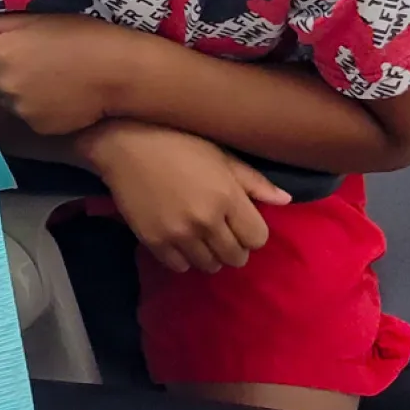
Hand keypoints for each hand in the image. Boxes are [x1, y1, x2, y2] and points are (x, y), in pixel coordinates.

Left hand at [0, 13, 144, 136]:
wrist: (121, 73)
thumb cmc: (84, 37)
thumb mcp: (42, 19)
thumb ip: (0, 24)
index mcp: (3, 50)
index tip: (5, 47)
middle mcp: (5, 82)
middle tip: (28, 63)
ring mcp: (20, 107)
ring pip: (4, 99)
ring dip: (14, 90)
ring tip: (45, 80)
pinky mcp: (36, 125)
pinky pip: (25, 115)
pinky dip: (34, 108)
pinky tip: (56, 97)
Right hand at [83, 121, 290, 274]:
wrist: (124, 143)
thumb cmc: (177, 142)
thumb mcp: (220, 155)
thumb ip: (253, 182)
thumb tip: (285, 201)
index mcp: (228, 197)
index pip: (257, 239)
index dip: (251, 233)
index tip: (238, 222)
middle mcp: (206, 220)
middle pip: (235, 257)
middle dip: (233, 246)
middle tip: (219, 230)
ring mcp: (178, 233)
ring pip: (209, 266)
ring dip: (209, 254)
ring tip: (198, 235)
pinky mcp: (153, 241)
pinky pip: (180, 267)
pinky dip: (183, 258)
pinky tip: (178, 239)